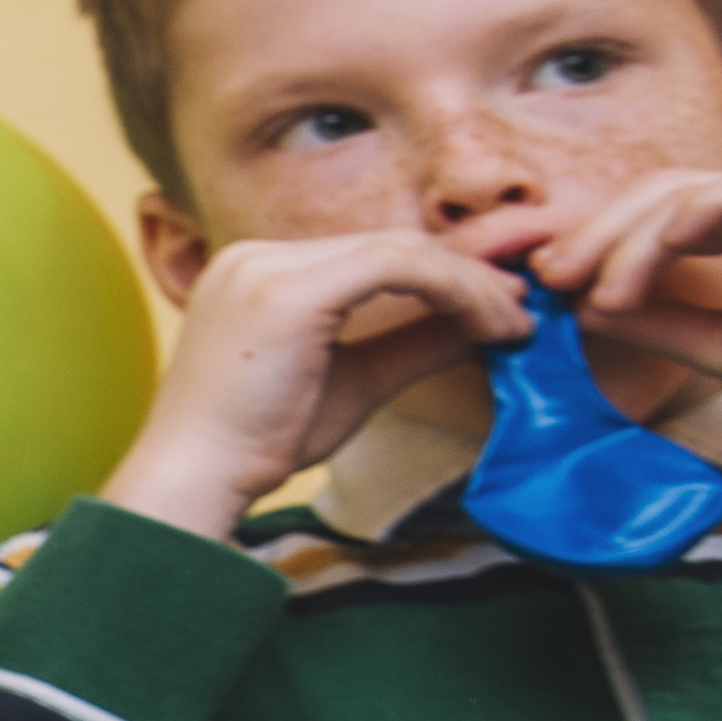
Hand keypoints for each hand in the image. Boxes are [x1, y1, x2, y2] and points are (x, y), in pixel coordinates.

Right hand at [106, 227, 525, 537]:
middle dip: (469, 273)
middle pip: (389, 243)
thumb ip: (412, 344)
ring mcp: (266, 266)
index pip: (371, 254)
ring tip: (514, 324)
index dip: (447, 273)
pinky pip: (393, 266)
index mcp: (258, 271)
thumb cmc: (260, 441)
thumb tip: (481, 324)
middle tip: (525, 307)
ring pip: (399, 250)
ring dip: (470, 284)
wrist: (196, 478)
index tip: (502, 304)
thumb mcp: (354, 380)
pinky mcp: (287, 289)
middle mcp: (256, 255)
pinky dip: (452, 290)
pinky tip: (487, 325)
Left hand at [531, 162, 721, 446]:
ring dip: (633, 238)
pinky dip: (697, 215)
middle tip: (551, 276)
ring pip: (696, 192)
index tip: (552, 284)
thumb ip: (667, 323)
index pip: (665, 218)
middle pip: (667, 194)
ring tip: (596, 287)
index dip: (603, 244)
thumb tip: (585, 308)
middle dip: (600, 233)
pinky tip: (659, 253)